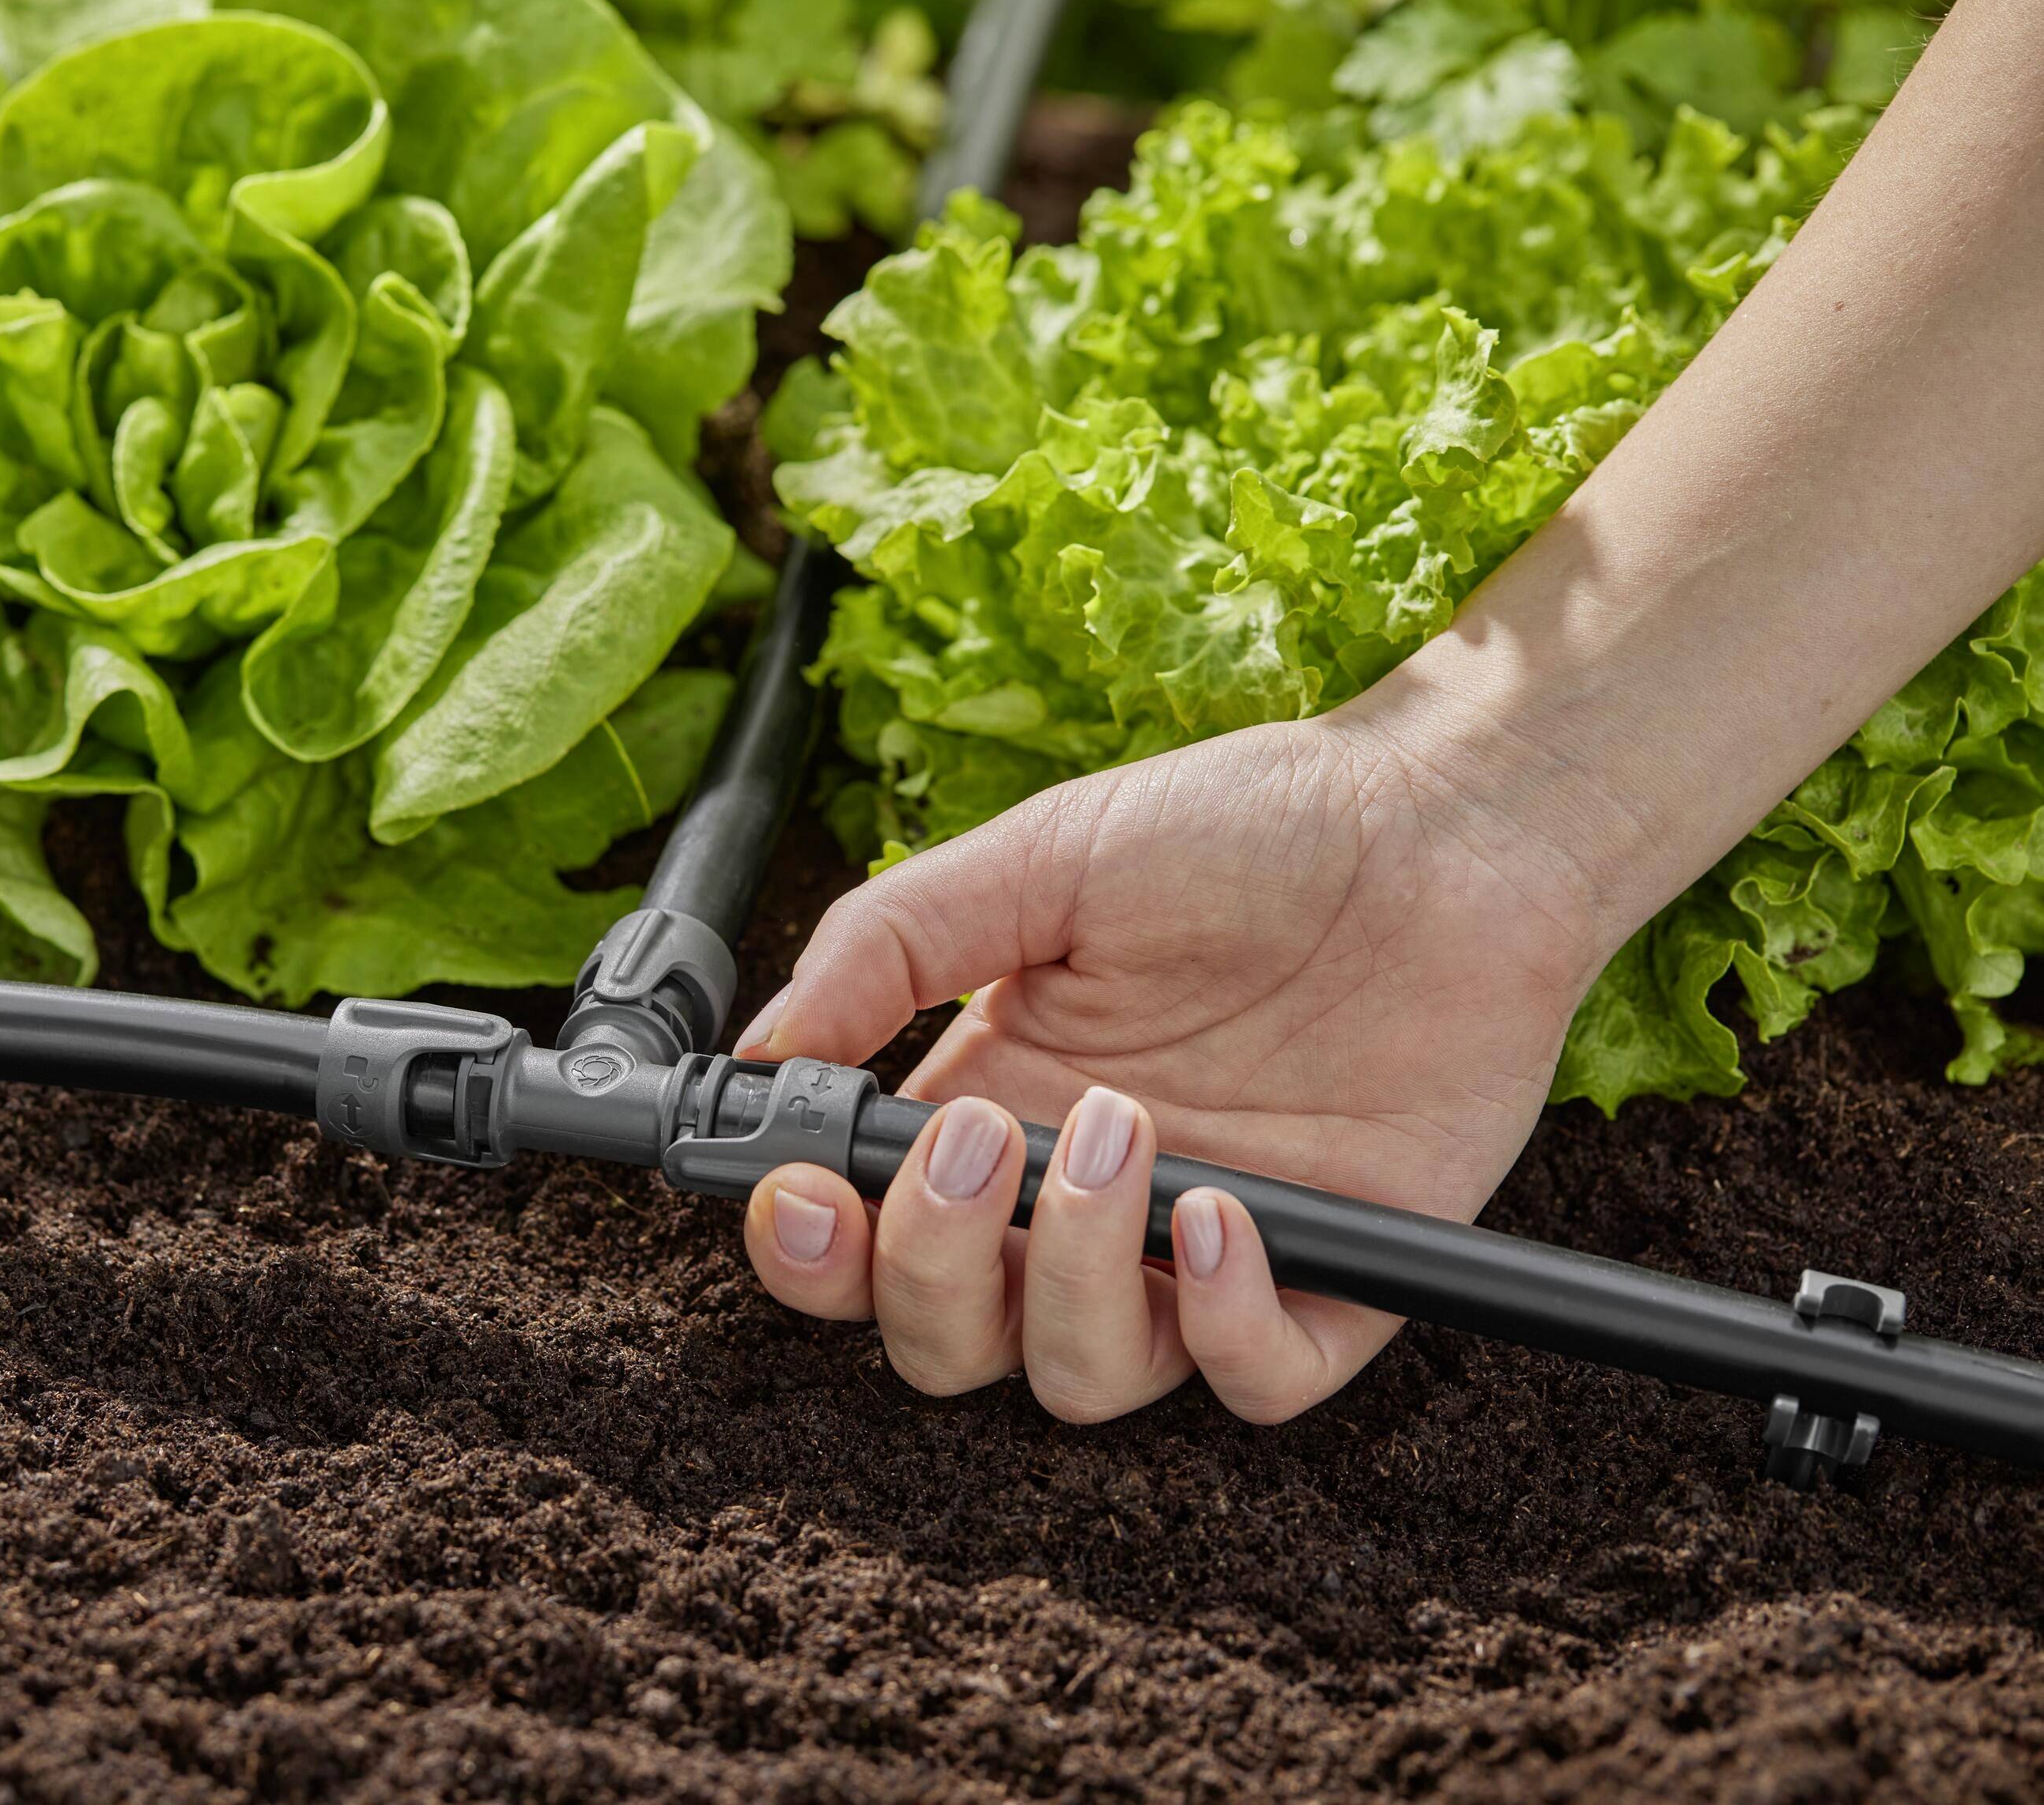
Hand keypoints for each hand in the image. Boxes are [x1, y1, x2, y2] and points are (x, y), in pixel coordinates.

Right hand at [735, 710, 1608, 1422]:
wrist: (1444, 818)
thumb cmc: (1245, 828)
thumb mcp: (1041, 857)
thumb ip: (889, 947)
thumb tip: (759, 1052)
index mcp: (993, 1109)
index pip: (861, 1243)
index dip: (810, 1252)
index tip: (802, 1191)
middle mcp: (1080, 1205)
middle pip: (947, 1341)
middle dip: (928, 1270)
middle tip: (971, 1143)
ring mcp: (1203, 1251)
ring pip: (1081, 1378)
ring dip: (1069, 1276)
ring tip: (1119, 1132)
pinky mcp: (1338, 1277)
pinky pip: (1253, 1384)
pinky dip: (1220, 1327)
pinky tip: (1218, 1215)